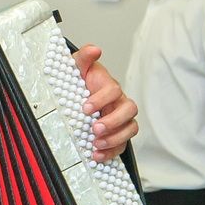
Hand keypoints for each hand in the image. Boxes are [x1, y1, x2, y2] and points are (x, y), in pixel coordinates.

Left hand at [73, 45, 137, 162]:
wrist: (74, 98)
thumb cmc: (78, 83)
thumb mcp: (76, 69)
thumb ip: (83, 58)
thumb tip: (94, 49)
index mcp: (109, 87)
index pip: (114, 90)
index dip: (101, 99)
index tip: (85, 108)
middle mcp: (118, 103)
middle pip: (129, 110)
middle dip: (113, 121)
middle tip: (95, 128)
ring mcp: (120, 120)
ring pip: (130, 128)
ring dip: (115, 138)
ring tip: (97, 144)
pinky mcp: (117, 136)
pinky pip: (122, 145)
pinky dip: (111, 152)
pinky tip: (97, 155)